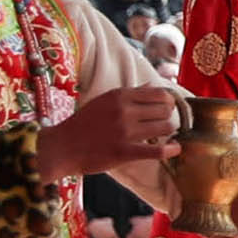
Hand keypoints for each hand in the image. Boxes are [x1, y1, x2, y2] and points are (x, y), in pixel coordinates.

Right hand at [36, 87, 181, 182]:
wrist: (62, 147)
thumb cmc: (83, 124)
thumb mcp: (103, 101)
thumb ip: (130, 94)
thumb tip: (153, 85)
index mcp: (119, 96)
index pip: (160, 94)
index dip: (168, 102)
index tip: (166, 108)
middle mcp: (124, 111)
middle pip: (166, 110)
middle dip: (168, 117)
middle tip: (162, 123)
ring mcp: (125, 132)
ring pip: (166, 127)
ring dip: (169, 132)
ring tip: (162, 135)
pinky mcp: (125, 152)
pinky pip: (158, 151)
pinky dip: (171, 150)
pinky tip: (175, 149)